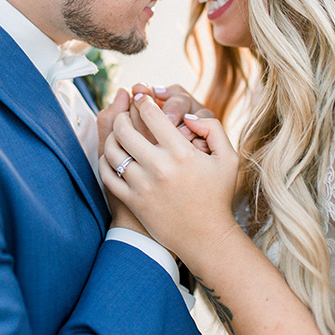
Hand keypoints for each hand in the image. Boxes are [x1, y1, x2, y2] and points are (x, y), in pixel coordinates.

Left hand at [100, 94, 238, 260]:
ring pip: (112, 150)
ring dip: (112, 136)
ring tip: (118, 132)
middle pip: (125, 129)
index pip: (151, 115)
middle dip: (122, 114)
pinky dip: (106, 160)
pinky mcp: (132, 201)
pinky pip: (107, 174)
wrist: (206, 238)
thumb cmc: (218, 195)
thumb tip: (188, 115)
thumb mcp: (228, 158)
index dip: (143, 100)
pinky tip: (114, 155)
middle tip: (125, 111)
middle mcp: (159, 167)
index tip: (141, 96)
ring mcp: (142, 185)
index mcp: (181, 153)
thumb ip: (213, 128)